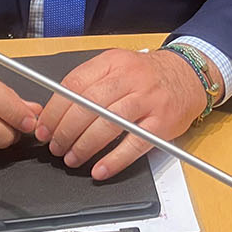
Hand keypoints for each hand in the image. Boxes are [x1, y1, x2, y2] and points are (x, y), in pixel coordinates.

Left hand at [34, 48, 208, 180]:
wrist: (187, 75)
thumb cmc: (146, 76)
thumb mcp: (117, 67)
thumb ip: (89, 84)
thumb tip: (55, 113)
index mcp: (112, 62)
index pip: (75, 84)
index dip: (55, 110)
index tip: (44, 128)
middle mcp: (130, 78)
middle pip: (88, 105)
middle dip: (66, 131)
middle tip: (56, 147)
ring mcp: (148, 100)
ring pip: (108, 125)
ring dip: (85, 146)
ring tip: (72, 158)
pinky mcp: (162, 123)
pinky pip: (134, 144)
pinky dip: (114, 160)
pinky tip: (100, 169)